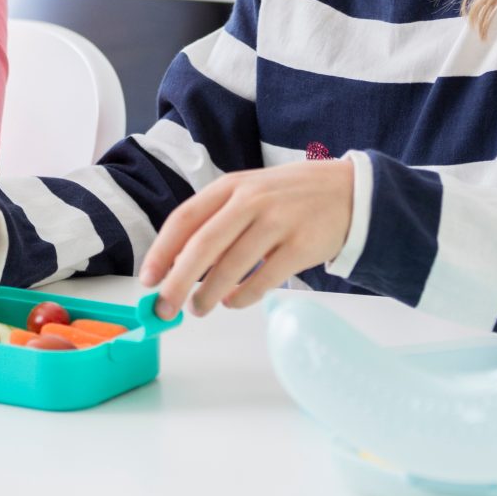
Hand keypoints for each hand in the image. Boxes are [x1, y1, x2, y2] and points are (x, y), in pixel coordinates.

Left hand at [140, 160, 352, 318]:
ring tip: (198, 309)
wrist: (348, 192)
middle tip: (164, 308)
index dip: (162, 251)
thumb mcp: (250, 193)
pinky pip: (264, 280)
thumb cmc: (288, 197)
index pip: (185, 218)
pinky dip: (243, 297)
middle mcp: (251, 200)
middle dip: (178, 281)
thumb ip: (217, 221)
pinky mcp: (301, 246)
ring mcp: (278, 222)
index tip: (148, 279)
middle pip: (204, 245)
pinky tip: (234, 302)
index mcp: (231, 186)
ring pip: (232, 266)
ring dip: (209, 295)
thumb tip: (177, 265)